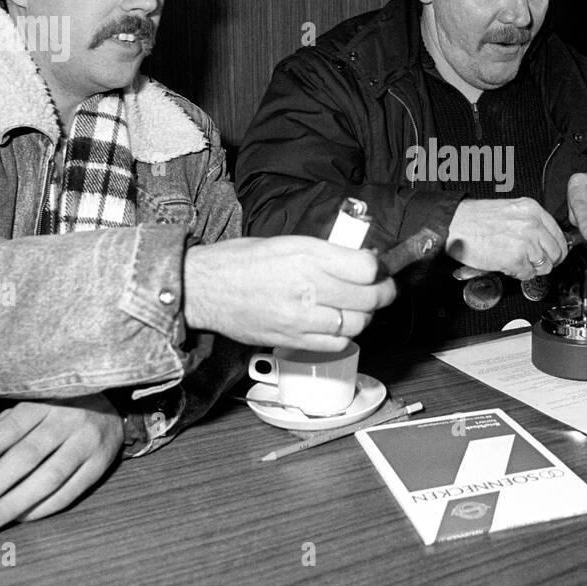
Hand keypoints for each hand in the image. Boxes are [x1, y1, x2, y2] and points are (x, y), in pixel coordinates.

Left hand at [0, 395, 122, 533]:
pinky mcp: (100, 464)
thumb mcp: (25, 411)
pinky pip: (70, 492)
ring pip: (49, 478)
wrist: (112, 409)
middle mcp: (67, 420)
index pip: (7, 431)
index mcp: (44, 402)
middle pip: (26, 456)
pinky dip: (41, 508)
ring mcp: (87, 442)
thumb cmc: (56, 412)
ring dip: (14, 503)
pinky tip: (18, 518)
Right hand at [183, 236, 394, 351]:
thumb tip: (359, 260)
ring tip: (358, 307)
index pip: (367, 268)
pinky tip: (337, 325)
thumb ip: (325, 252)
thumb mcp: (287, 242)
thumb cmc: (239, 261)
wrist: (203, 288)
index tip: (377, 268)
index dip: (378, 269)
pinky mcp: (293, 340)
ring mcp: (301, 317)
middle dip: (383, 293)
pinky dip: (344, 335)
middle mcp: (307, 286)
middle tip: (383, 289)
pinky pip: (336, 343)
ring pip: (357, 324)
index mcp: (307, 255)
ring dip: (364, 316)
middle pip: (369, 297)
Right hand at [446, 197, 567, 279]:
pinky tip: (506, 265)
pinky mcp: (516, 259)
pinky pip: (528, 275)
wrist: (454, 226)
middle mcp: (532, 224)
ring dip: (531, 268)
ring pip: (544, 266)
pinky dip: (518, 274)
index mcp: (532, 209)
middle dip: (546, 261)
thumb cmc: (475, 219)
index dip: (556, 248)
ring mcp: (526, 242)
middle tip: (533, 263)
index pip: (559, 234)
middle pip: (556, 252)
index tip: (551, 254)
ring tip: (515, 262)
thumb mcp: (510, 211)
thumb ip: (530, 223)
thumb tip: (545, 241)